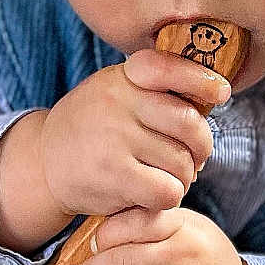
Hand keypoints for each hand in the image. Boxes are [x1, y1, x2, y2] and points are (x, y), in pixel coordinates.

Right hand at [39, 51, 231, 218]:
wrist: (44, 162)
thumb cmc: (94, 128)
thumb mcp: (115, 93)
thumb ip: (154, 89)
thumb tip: (215, 94)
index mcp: (123, 77)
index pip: (170, 67)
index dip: (203, 80)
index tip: (220, 93)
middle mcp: (118, 102)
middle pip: (189, 123)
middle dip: (201, 147)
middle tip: (194, 159)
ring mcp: (115, 138)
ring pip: (181, 162)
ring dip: (182, 177)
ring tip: (165, 178)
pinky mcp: (114, 175)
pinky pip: (167, 190)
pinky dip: (168, 197)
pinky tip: (154, 194)